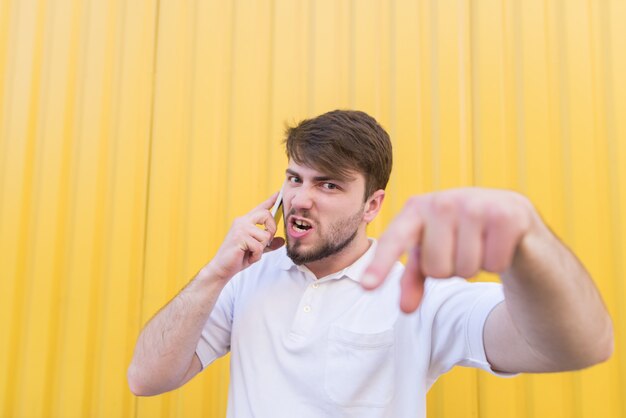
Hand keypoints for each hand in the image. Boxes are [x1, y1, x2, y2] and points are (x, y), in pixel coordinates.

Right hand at [204, 192, 284, 281]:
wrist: (222, 268)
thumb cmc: (237, 258)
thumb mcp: (257, 250)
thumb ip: (269, 244)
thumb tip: (282, 241)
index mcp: (245, 222)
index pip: (260, 208)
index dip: (270, 201)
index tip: (278, 193)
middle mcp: (242, 221)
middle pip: (266, 215)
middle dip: (271, 229)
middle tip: (267, 241)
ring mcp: (240, 228)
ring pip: (265, 236)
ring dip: (261, 249)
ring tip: (250, 253)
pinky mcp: (239, 237)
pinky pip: (259, 246)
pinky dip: (256, 255)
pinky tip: (248, 257)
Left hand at [362, 188, 539, 311]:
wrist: (512, 218)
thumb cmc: (461, 237)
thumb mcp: (432, 254)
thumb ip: (413, 279)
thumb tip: (405, 309)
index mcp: (417, 208)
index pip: (396, 240)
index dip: (381, 264)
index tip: (367, 287)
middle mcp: (443, 202)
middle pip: (436, 269)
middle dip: (450, 270)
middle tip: (461, 250)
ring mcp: (476, 205)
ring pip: (465, 270)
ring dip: (474, 267)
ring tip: (480, 245)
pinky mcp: (507, 215)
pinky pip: (493, 264)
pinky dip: (497, 263)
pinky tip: (500, 244)